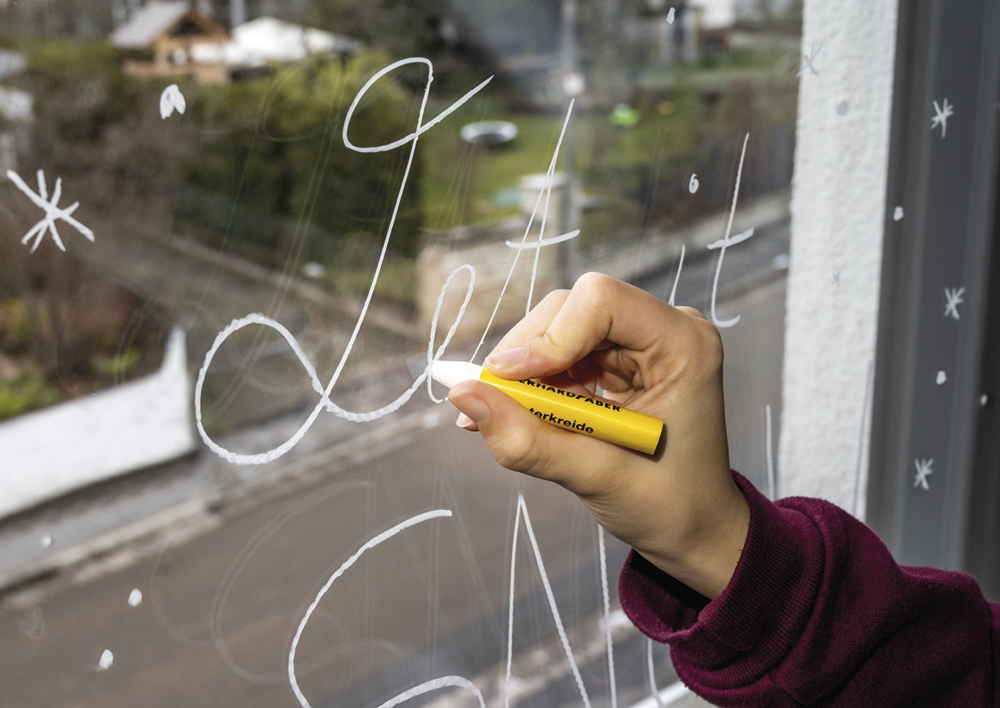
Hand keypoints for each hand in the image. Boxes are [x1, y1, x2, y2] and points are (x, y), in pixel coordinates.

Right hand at [447, 272, 748, 598]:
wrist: (696, 529)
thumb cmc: (670, 506)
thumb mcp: (598, 479)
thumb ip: (529, 440)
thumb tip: (464, 397)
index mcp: (684, 345)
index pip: (602, 301)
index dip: (550, 335)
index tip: (508, 380)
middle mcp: (663, 330)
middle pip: (571, 309)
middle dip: (527, 356)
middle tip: (491, 406)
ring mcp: (638, 342)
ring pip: (555, 328)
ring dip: (522, 373)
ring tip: (502, 419)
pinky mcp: (615, 359)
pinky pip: (557, 354)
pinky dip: (530, 384)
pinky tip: (513, 416)